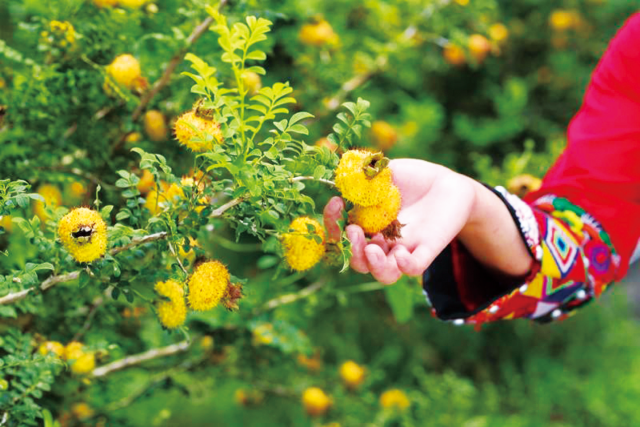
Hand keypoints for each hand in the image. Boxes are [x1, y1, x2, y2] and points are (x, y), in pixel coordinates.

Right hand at [324, 159, 476, 283]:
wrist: (446, 183)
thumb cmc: (412, 178)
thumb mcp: (386, 171)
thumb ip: (365, 174)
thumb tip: (344, 177)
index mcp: (366, 226)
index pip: (341, 235)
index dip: (332, 223)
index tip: (335, 202)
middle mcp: (382, 243)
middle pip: (359, 261)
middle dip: (351, 249)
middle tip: (352, 230)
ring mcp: (404, 249)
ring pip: (385, 274)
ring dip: (373, 265)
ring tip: (372, 249)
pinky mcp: (427, 249)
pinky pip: (414, 267)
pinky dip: (406, 266)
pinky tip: (401, 255)